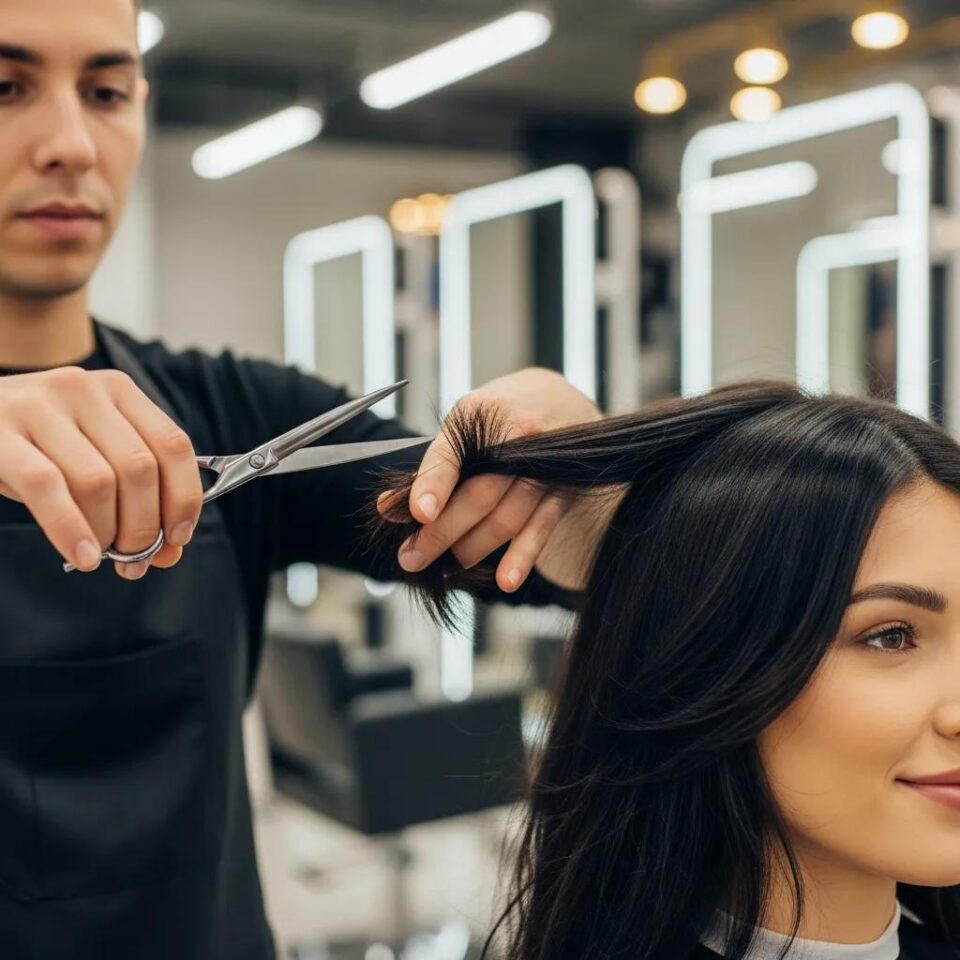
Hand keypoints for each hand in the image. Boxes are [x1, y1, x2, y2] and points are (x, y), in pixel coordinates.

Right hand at [0, 366, 203, 577]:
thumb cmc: (35, 446)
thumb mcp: (89, 458)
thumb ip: (134, 497)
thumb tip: (169, 553)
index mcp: (118, 390)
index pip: (173, 446)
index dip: (183, 498)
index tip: (178, 537)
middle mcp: (83, 388)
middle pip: (139, 469)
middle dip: (145, 527)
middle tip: (134, 561)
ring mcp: (38, 405)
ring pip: (99, 482)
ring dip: (107, 533)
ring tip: (100, 556)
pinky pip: (47, 487)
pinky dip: (71, 529)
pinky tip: (83, 556)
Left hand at [377, 367, 606, 592]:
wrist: (560, 402)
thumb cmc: (499, 420)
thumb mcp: (462, 429)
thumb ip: (430, 469)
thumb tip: (388, 508)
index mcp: (480, 414)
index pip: (452, 454)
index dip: (434, 485)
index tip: (419, 514)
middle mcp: (517, 436)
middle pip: (479, 494)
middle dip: (442, 532)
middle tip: (412, 559)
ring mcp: (544, 465)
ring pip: (506, 517)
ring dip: (473, 547)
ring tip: (450, 565)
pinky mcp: (563, 490)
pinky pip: (541, 527)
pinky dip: (522, 556)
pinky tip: (505, 580)